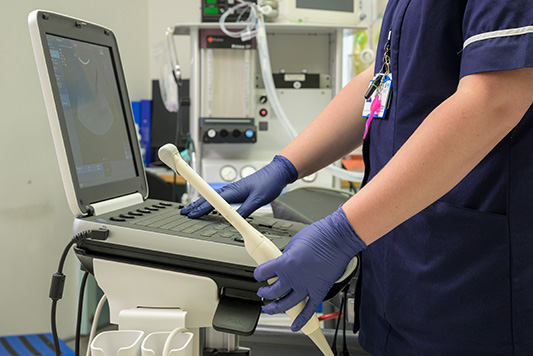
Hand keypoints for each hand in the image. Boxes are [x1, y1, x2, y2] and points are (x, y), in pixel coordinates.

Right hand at [181, 155, 297, 217]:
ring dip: (201, 203)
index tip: (191, 213)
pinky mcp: (238, 190)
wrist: (277, 173)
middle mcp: (231, 189)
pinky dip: (211, 201)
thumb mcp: (259, 199)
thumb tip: (236, 219)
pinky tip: (211, 204)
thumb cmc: (269, 182)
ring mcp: (234, 189)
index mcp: (234, 191)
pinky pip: (220, 196)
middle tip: (184, 212)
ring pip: (213, 197)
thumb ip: (246, 209)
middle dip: (195, 205)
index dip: (201, 208)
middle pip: (208, 198)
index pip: (213, 201)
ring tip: (192, 210)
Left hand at [254, 206, 365, 331]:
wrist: (338, 238)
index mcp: (284, 263)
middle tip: (263, 292)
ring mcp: (306, 287)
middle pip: (271, 292)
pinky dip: (301, 320)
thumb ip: (285, 256)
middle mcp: (293, 278)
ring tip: (270, 308)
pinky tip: (295, 326)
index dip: (258, 275)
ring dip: (275, 308)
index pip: (262, 273)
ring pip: (286, 305)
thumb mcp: (293, 242)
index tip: (259, 275)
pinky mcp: (319, 291)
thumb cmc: (319, 236)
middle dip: (264, 293)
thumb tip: (281, 262)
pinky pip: (308, 310)